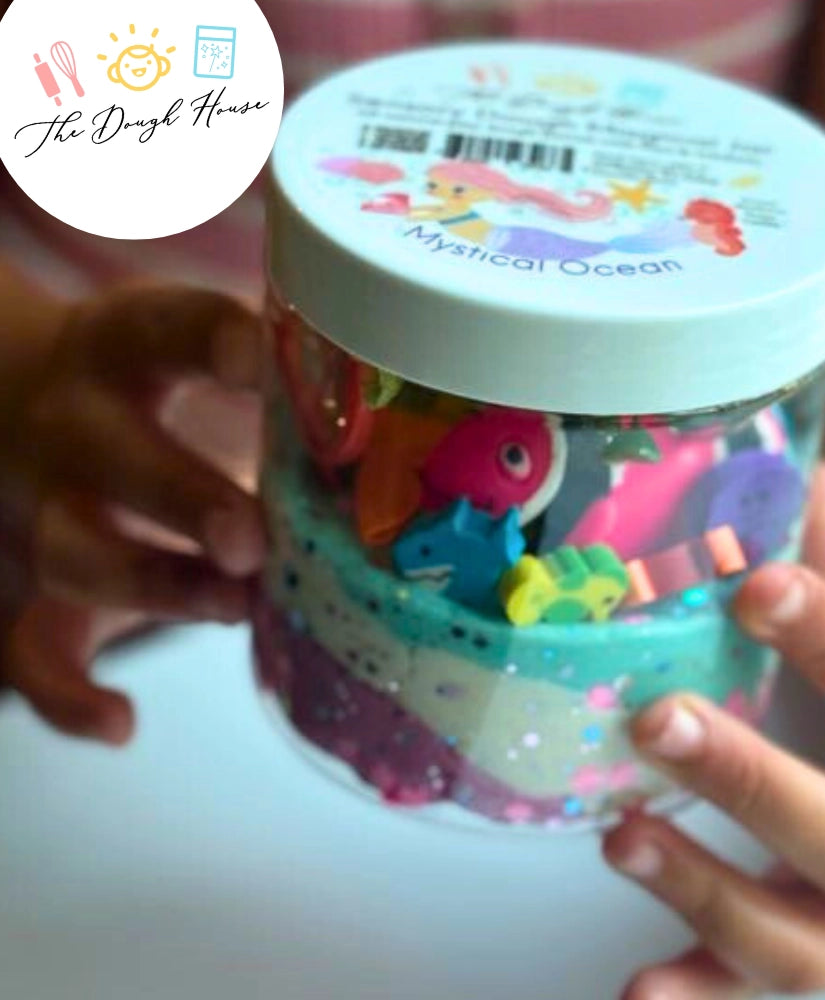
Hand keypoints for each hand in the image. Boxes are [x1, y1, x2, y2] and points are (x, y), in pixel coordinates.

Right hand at [0, 284, 264, 742]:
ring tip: (236, 605)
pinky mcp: (36, 590)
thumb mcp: (191, 344)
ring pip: (74, 554)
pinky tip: (122, 723)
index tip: (257, 358)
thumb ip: (272, 355)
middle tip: (250, 539)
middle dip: (180, 498)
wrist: (26, 406)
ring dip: (155, 587)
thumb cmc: (150, 381)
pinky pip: (29, 651)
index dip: (207, 341)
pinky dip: (67, 696)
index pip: (162, 331)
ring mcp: (48, 511)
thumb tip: (402, 350)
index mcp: (123, 351)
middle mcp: (76, 428)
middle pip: (114, 459)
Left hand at [603, 463, 824, 997]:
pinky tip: (633, 992)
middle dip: (755, 783)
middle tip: (658, 720)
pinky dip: (696, 993)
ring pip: (802, 943)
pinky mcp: (820, 957)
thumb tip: (803, 473)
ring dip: (706, 892)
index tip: (755, 583)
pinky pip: (754, 989)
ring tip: (622, 836)